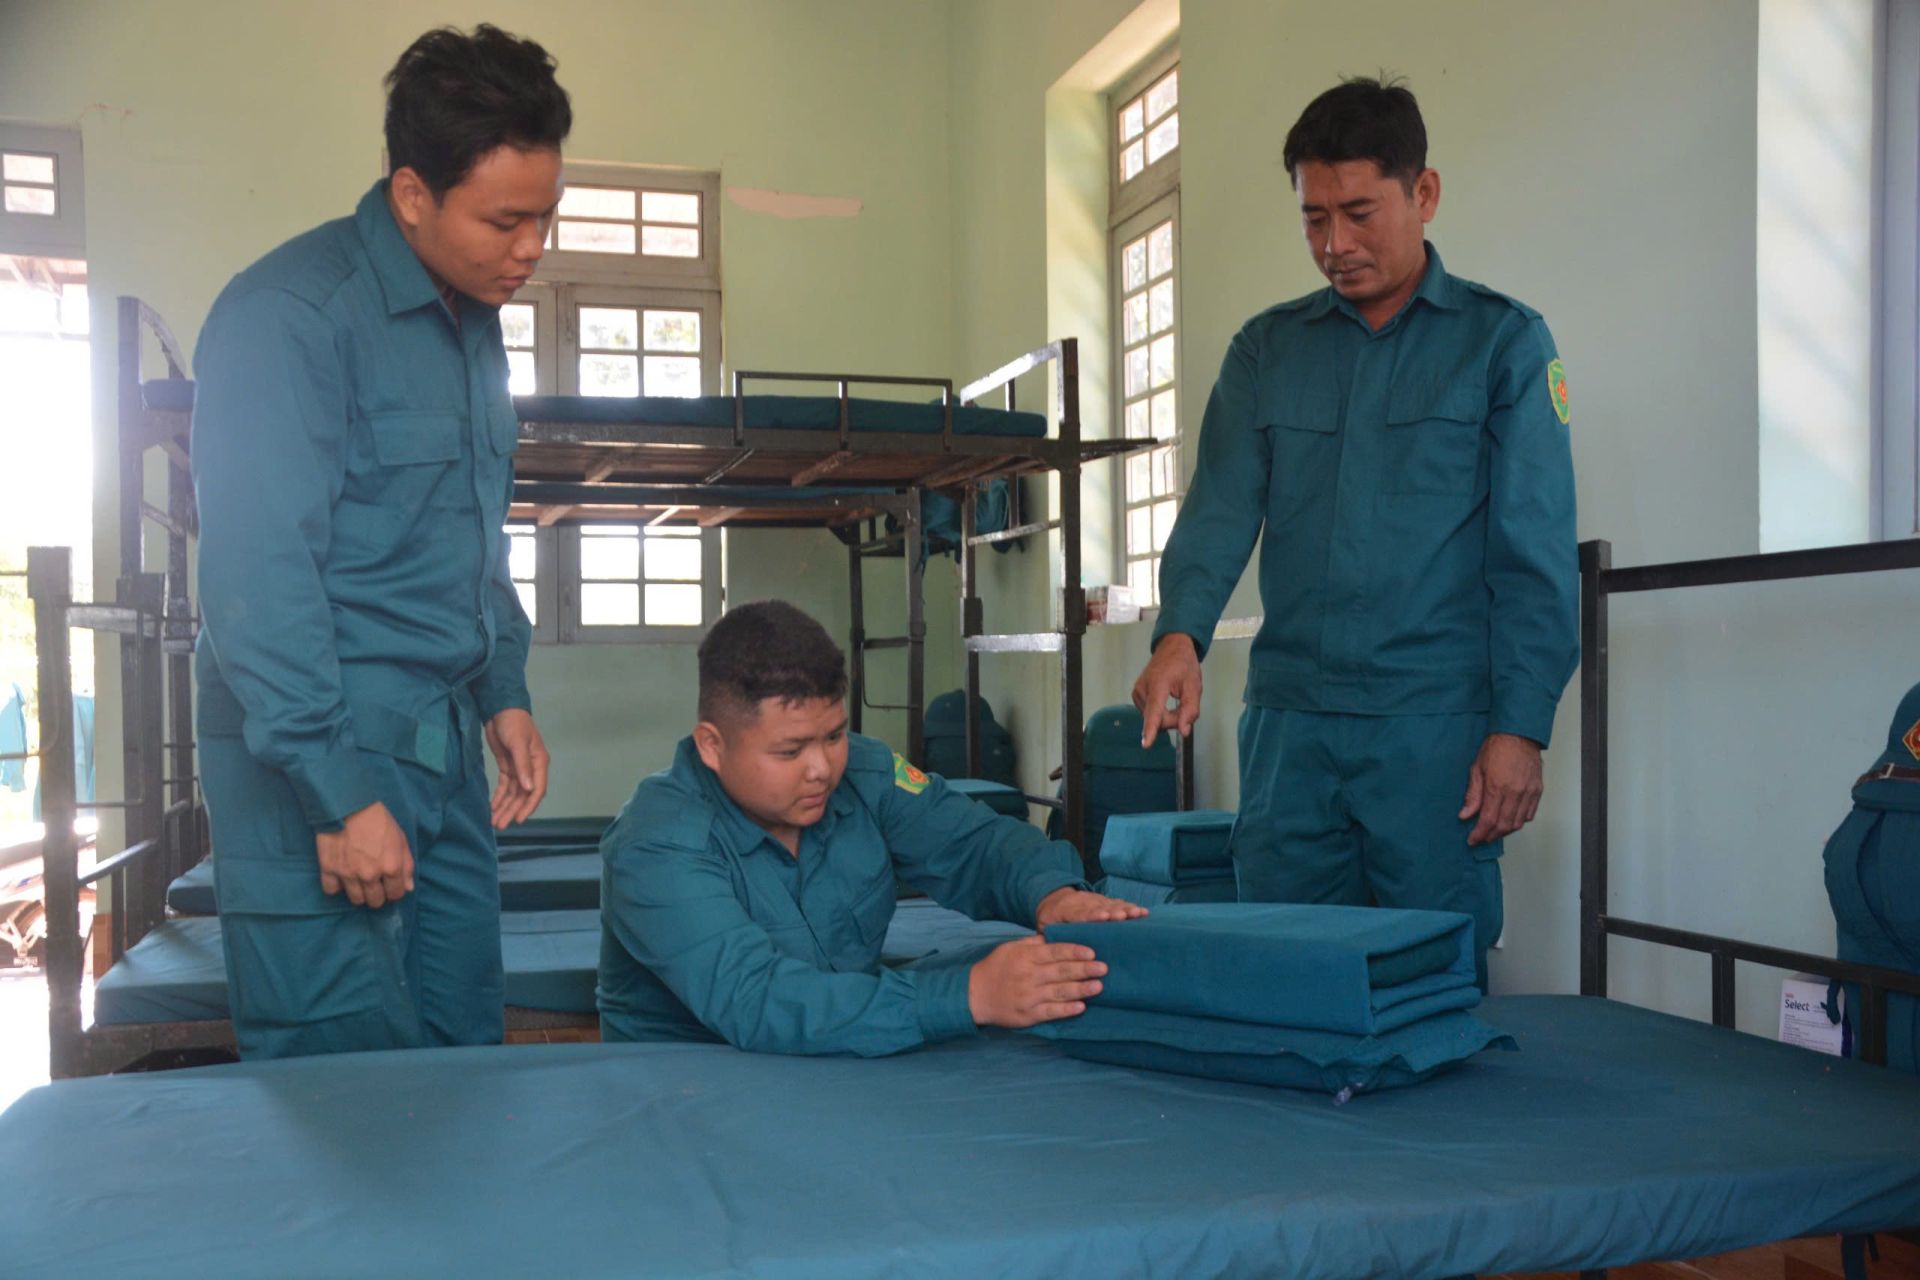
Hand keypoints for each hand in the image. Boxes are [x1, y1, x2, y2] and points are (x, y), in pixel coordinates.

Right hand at [315, 801, 413, 907]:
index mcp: (391, 868)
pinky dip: (336, 886)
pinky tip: (341, 877)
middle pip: (375, 901)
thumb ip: (407, 866)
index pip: (396, 894)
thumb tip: (408, 888)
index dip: (394, 892)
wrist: (350, 806)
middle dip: (378, 895)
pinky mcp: (329, 869)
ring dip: (359, 894)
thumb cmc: (379, 821)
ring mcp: (349, 874)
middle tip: (375, 885)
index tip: (390, 887)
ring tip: (359, 882)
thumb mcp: (401, 840)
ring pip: (356, 900)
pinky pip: (331, 890)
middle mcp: (370, 875)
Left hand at [485, 708, 549, 829]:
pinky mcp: (507, 766)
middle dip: (512, 810)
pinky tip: (492, 807)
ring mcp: (518, 768)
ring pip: (513, 793)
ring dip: (505, 807)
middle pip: (522, 795)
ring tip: (495, 821)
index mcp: (538, 763)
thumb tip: (528, 789)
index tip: (519, 819)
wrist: (500, 708)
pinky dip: (499, 797)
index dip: (529, 806)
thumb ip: (523, 766)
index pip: (537, 790)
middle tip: (500, 825)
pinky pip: (504, 786)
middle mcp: (530, 769)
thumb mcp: (518, 743)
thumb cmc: (513, 723)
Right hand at [968, 935, 1106, 1027]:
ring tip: (1098, 986)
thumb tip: (1053, 935)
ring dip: (1080, 989)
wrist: (975, 995)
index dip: (1074, 952)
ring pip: (1059, 992)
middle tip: (1104, 968)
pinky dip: (1066, 1010)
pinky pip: (1050, 1012)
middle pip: (1061, 971)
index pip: (1054, 952)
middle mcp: (1029, 975)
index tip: (1092, 952)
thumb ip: (1032, 943)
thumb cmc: (995, 968)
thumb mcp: (1010, 948)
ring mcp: (1029, 996)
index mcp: (1026, 957)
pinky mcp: (1028, 1015)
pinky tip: (1081, 1007)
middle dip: (1084, 969)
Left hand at [1035, 886, 1147, 926]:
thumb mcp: (1044, 926)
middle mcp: (1084, 903)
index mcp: (1066, 910)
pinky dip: (1130, 907)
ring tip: (1138, 913)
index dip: (1092, 915)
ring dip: (1125, 909)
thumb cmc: (1050, 918)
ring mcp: (1095, 901)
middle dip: (1113, 911)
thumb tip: (1052, 952)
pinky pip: (1118, 903)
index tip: (1103, 917)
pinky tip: (1142, 912)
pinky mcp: (1104, 902)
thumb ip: (1049, 937)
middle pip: (1100, 907)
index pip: (1080, 913)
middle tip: (1124, 916)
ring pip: (1111, 904)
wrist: (1054, 897)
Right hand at [1131, 633, 1202, 747]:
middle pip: (1157, 720)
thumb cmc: (1183, 664)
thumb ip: (1190, 710)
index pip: (1155, 711)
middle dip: (1173, 720)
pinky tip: (1165, 700)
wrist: (1171, 648)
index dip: (1151, 729)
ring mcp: (1137, 692)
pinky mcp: (1136, 696)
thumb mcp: (1194, 686)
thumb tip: (1183, 730)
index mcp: (1159, 684)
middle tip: (1185, 707)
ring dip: (1166, 716)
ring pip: (1153, 719)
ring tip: (1175, 698)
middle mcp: (1143, 689)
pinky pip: (1149, 714)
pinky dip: (1160, 713)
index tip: (1146, 743)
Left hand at [1458, 732, 1543, 845]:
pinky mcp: (1538, 790)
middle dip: (1491, 836)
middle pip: (1504, 825)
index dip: (1479, 834)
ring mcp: (1529, 792)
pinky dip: (1519, 821)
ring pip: (1518, 823)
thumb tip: (1465, 815)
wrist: (1519, 733)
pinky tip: (1509, 821)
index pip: (1488, 820)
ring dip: (1505, 831)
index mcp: (1497, 787)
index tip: (1472, 840)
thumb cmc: (1496, 747)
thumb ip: (1472, 794)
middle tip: (1481, 838)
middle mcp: (1515, 792)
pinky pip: (1530, 814)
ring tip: (1493, 832)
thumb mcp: (1477, 768)